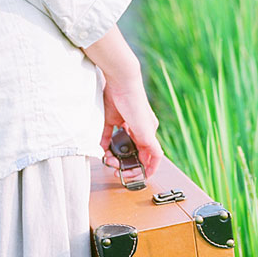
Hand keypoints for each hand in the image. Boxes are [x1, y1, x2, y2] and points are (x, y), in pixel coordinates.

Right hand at [82, 24, 163, 180]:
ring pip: (146, 157)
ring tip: (118, 169)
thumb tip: (102, 147)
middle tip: (114, 168)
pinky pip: (156, 156)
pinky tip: (144, 173)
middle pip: (139, 154)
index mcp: (137, 125)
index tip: (113, 162)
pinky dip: (151, 166)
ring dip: (133, 168)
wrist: (122, 82)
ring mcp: (148, 132)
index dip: (124, 157)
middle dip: (126, 165)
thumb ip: (106, 135)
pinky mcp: (149, 135)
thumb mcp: (108, 119)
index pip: (133, 146)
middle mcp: (145, 130)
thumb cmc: (115, 94)